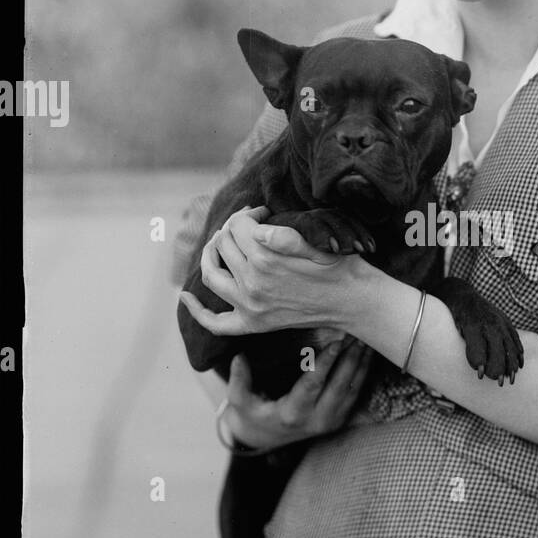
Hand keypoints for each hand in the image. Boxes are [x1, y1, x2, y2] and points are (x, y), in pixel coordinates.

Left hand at [179, 205, 363, 336]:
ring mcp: (249, 306)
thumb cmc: (338, 266)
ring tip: (218, 244)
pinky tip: (184, 298)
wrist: (352, 301)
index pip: (238, 226)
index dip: (249, 214)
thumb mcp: (315, 242)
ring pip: (212, 276)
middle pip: (224, 245)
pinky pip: (216, 322)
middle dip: (232, 229)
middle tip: (248, 224)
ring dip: (210, 255)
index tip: (263, 213)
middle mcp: (252, 283)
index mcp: (265, 258)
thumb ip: (282, 234)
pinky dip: (197, 311)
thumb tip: (257, 227)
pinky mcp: (253, 324)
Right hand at [222, 343, 374, 451]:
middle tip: (357, 334)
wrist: (266, 438)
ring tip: (367, 339)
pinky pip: (356, 394)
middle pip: (339, 386)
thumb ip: (238, 381)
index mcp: (292, 415)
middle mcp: (316, 421)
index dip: (325, 364)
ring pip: (353, 390)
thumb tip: (239, 358)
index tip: (336, 343)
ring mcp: (331, 422)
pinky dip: (363, 373)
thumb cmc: (252, 414)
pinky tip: (367, 354)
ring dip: (361, 364)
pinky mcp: (340, 419)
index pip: (312, 385)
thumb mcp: (239, 402)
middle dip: (351, 359)